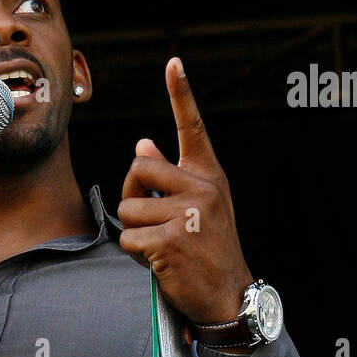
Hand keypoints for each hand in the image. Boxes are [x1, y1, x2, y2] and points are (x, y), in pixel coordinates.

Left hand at [118, 58, 253, 323]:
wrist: (229, 293)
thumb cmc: (208, 249)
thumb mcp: (199, 208)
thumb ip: (172, 178)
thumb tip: (141, 145)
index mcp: (209, 176)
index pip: (192, 128)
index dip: (181, 94)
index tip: (174, 62)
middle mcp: (203, 188)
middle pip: (137, 170)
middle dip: (133, 197)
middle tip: (153, 221)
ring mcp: (188, 214)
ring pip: (128, 208)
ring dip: (134, 231)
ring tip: (163, 244)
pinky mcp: (172, 240)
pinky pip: (128, 238)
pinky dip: (136, 254)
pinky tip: (161, 261)